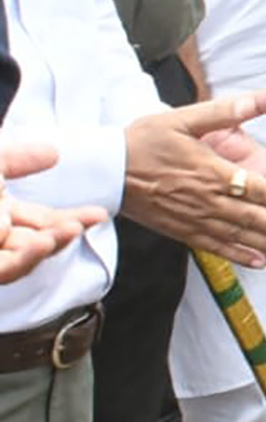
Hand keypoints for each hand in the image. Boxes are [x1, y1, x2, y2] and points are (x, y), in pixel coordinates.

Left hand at [0, 141, 104, 285]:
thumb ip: (20, 158)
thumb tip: (55, 152)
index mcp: (0, 211)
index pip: (44, 221)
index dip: (74, 217)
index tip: (99, 213)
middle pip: (41, 241)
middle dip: (68, 231)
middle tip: (93, 218)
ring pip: (25, 259)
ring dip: (51, 244)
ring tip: (72, 228)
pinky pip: (7, 270)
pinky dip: (27, 257)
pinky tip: (43, 241)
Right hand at [123, 88, 265, 263]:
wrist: (105, 169)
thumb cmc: (146, 138)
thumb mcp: (188, 116)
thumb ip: (235, 108)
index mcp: (213, 172)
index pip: (261, 192)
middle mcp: (208, 200)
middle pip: (258, 219)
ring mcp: (195, 219)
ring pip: (242, 236)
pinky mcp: (182, 230)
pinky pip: (217, 246)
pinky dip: (241, 255)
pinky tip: (261, 262)